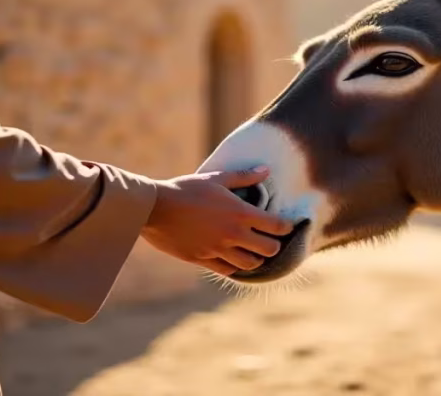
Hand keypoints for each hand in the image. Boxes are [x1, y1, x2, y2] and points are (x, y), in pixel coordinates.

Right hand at [141, 166, 293, 276]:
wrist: (154, 208)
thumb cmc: (187, 188)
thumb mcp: (217, 178)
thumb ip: (244, 176)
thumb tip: (265, 170)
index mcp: (241, 213)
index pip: (277, 226)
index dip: (286, 227)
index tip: (285, 225)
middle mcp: (233, 234)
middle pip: (269, 249)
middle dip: (274, 245)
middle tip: (269, 240)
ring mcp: (218, 249)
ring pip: (250, 264)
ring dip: (256, 258)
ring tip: (253, 251)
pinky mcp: (203, 260)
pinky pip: (228, 270)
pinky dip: (235, 267)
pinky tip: (234, 259)